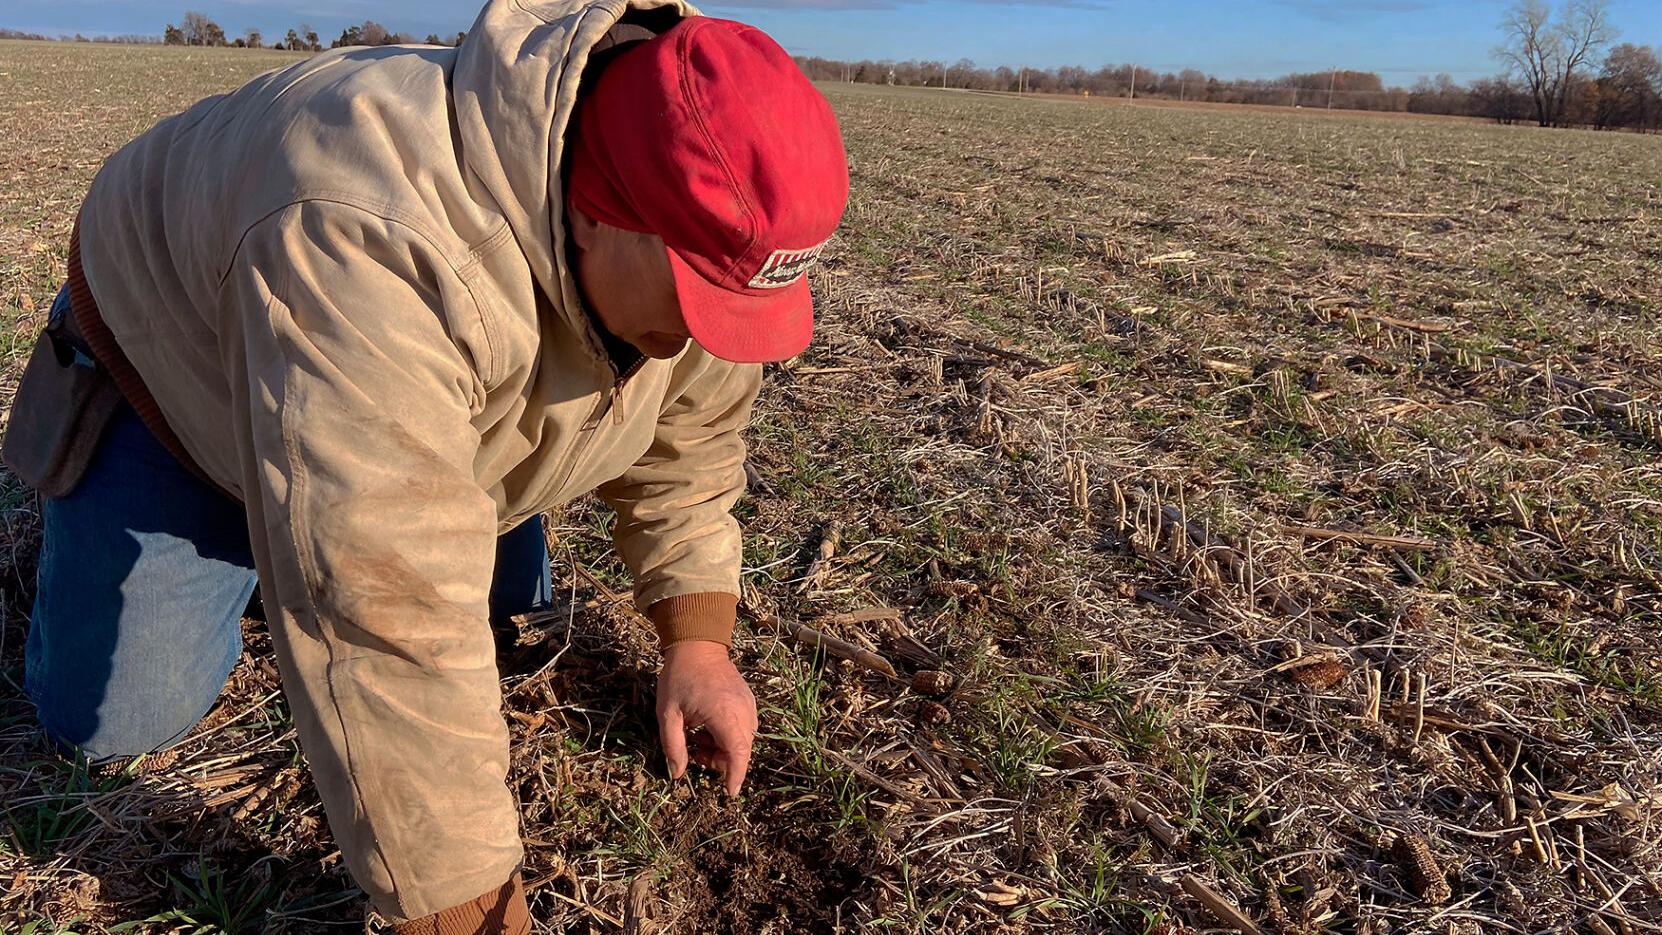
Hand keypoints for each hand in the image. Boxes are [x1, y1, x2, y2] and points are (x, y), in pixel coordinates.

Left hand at [656, 640, 756, 794]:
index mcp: (724, 715)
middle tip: (695, 753)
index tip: (729, 793)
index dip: (736, 777)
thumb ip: (673, 746)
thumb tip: (677, 774)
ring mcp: (748, 704)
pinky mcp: (748, 701)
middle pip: (741, 751)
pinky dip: (729, 736)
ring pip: (744, 741)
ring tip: (698, 738)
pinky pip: (744, 728)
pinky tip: (708, 728)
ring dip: (724, 749)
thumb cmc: (679, 678)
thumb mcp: (668, 714)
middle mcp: (743, 711)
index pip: (738, 754)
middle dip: (721, 762)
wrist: (697, 645)